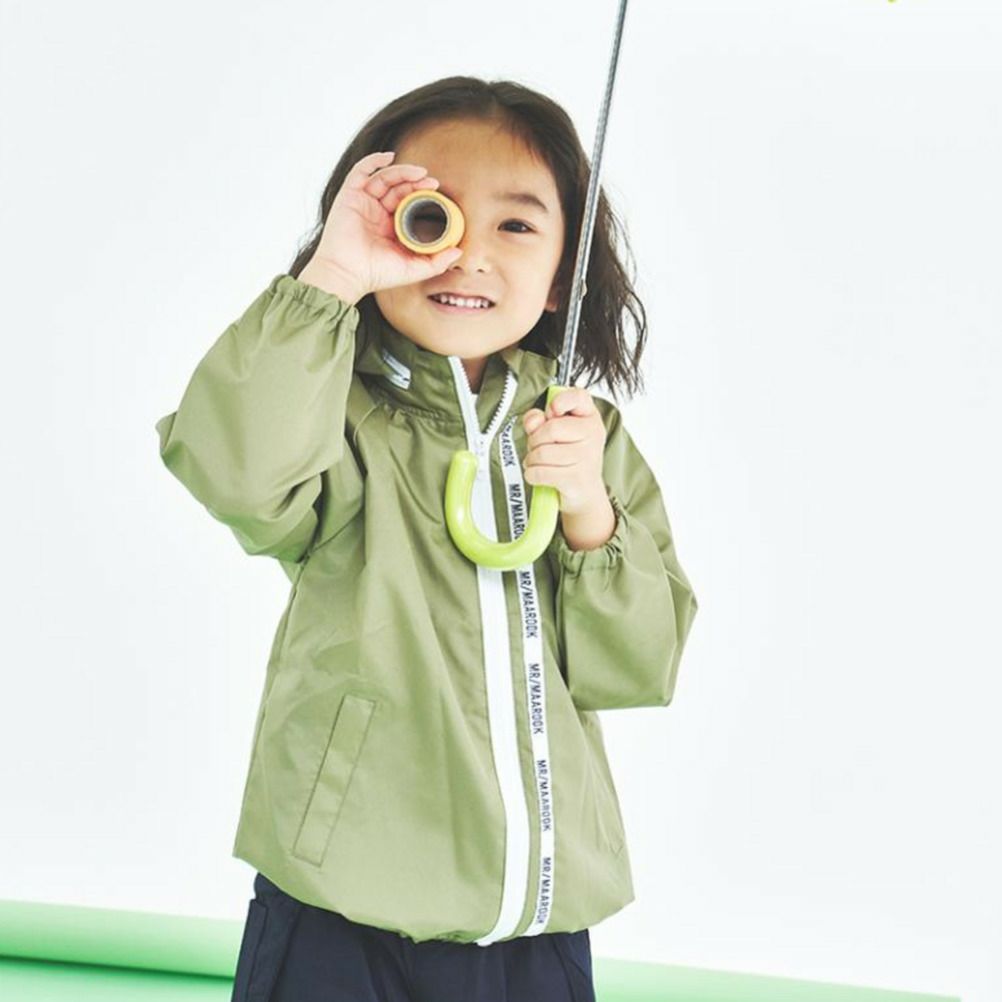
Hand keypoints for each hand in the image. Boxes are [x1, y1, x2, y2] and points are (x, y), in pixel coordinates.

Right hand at [306, 151, 463, 301]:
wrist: (348, 274)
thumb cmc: (376, 275)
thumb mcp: (413, 269)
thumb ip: (437, 263)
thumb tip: (459, 251)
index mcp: (390, 227)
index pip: (408, 203)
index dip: (421, 194)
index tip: (436, 191)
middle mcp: (376, 213)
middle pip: (398, 188)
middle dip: (415, 182)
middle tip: (432, 182)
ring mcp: (362, 203)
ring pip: (384, 178)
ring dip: (402, 171)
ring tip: (419, 173)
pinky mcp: (349, 196)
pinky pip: (360, 171)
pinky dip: (374, 160)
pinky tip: (389, 157)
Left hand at [521, 387, 607, 515]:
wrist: (584, 491)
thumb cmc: (566, 457)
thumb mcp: (553, 433)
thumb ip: (539, 420)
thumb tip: (534, 420)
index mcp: (589, 416)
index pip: (578, 396)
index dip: (560, 400)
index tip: (552, 411)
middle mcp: (593, 434)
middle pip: (551, 429)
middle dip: (535, 440)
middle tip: (537, 447)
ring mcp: (587, 457)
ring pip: (542, 453)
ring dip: (531, 459)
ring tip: (537, 462)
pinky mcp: (576, 478)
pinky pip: (540, 472)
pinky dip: (532, 475)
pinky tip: (538, 474)